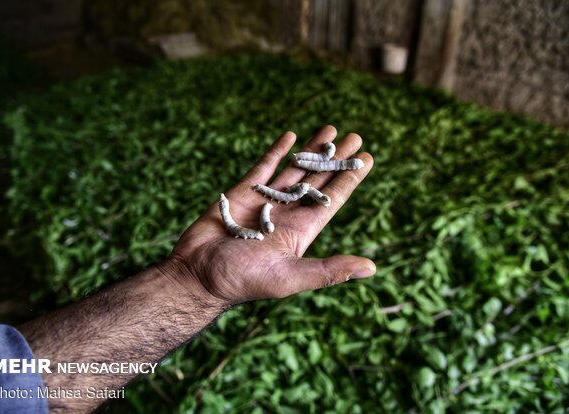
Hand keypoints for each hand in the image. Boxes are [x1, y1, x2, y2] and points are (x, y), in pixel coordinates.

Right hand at [161, 125, 375, 306]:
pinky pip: (263, 167)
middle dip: (336, 159)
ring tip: (331, 129)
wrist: (197, 275)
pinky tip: (292, 136)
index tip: (367, 159)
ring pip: (294, 169)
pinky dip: (277, 152)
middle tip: (356, 137)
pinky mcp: (242, 193)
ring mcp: (265, 201)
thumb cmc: (242, 281)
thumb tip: (371, 268)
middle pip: (318, 180)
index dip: (349, 179)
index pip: (332, 200)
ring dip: (312, 150)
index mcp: (301, 232)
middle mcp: (287, 213)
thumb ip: (329, 270)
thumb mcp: (290, 277)